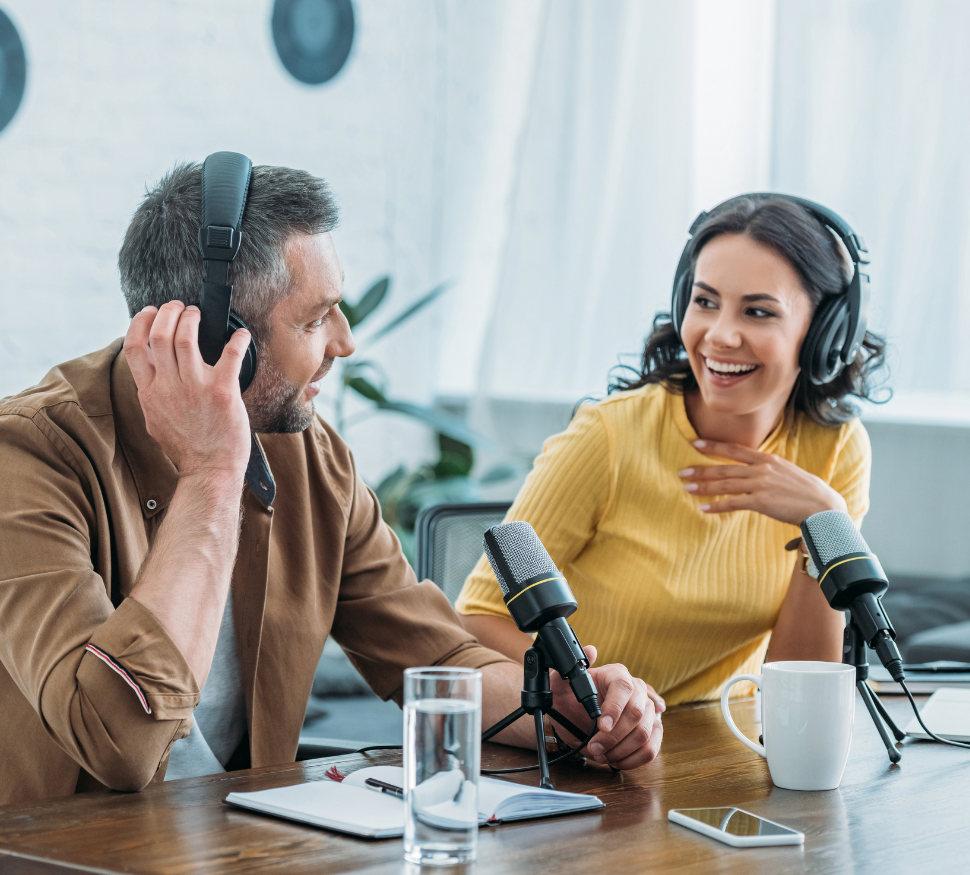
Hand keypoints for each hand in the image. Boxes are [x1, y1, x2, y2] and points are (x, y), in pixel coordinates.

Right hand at [123, 302, 251, 480]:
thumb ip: (151, 393)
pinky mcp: (223, 391)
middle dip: (169, 312)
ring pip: (186, 337)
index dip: (140, 323)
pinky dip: (237, 339)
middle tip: (178, 307)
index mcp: (150, 393)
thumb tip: (149, 370)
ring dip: (192, 318)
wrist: (210, 470)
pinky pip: (230, 354)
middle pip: (160, 334)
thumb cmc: (187, 447)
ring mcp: (196, 388)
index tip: (150, 312)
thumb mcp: (155, 419)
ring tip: (197, 314)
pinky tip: (241, 334)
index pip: (134, 347)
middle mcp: (169, 387)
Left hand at [549, 646, 664, 769]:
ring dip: (621, 749)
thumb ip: (569, 670)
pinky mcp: (652, 731)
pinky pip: (652, 748)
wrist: (573, 718)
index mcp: (616, 674)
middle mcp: (637, 689)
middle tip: (595, 747)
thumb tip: (590, 651)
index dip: (614, 708)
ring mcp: (648, 711)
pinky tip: (617, 759)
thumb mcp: (561, 685)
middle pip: (637, 713)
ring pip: (645, 733)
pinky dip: (633, 759)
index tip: (601, 726)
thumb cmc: (569, 700)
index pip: (623, 687)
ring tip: (602, 754)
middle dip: (614, 736)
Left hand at [678, 439, 846, 525]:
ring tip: (687, 488)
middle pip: (724, 468)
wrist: (823, 507)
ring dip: (703, 487)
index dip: (714, 446)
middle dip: (701, 469)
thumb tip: (754, 470)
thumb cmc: (807, 492)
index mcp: (768, 459)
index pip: (735, 449)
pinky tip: (704, 508)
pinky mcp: (761, 502)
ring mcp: (760, 485)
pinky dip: (716, 506)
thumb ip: (769, 469)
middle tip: (682, 471)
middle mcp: (761, 469)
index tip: (695, 444)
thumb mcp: (787, 471)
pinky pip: (733, 503)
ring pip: (725, 484)